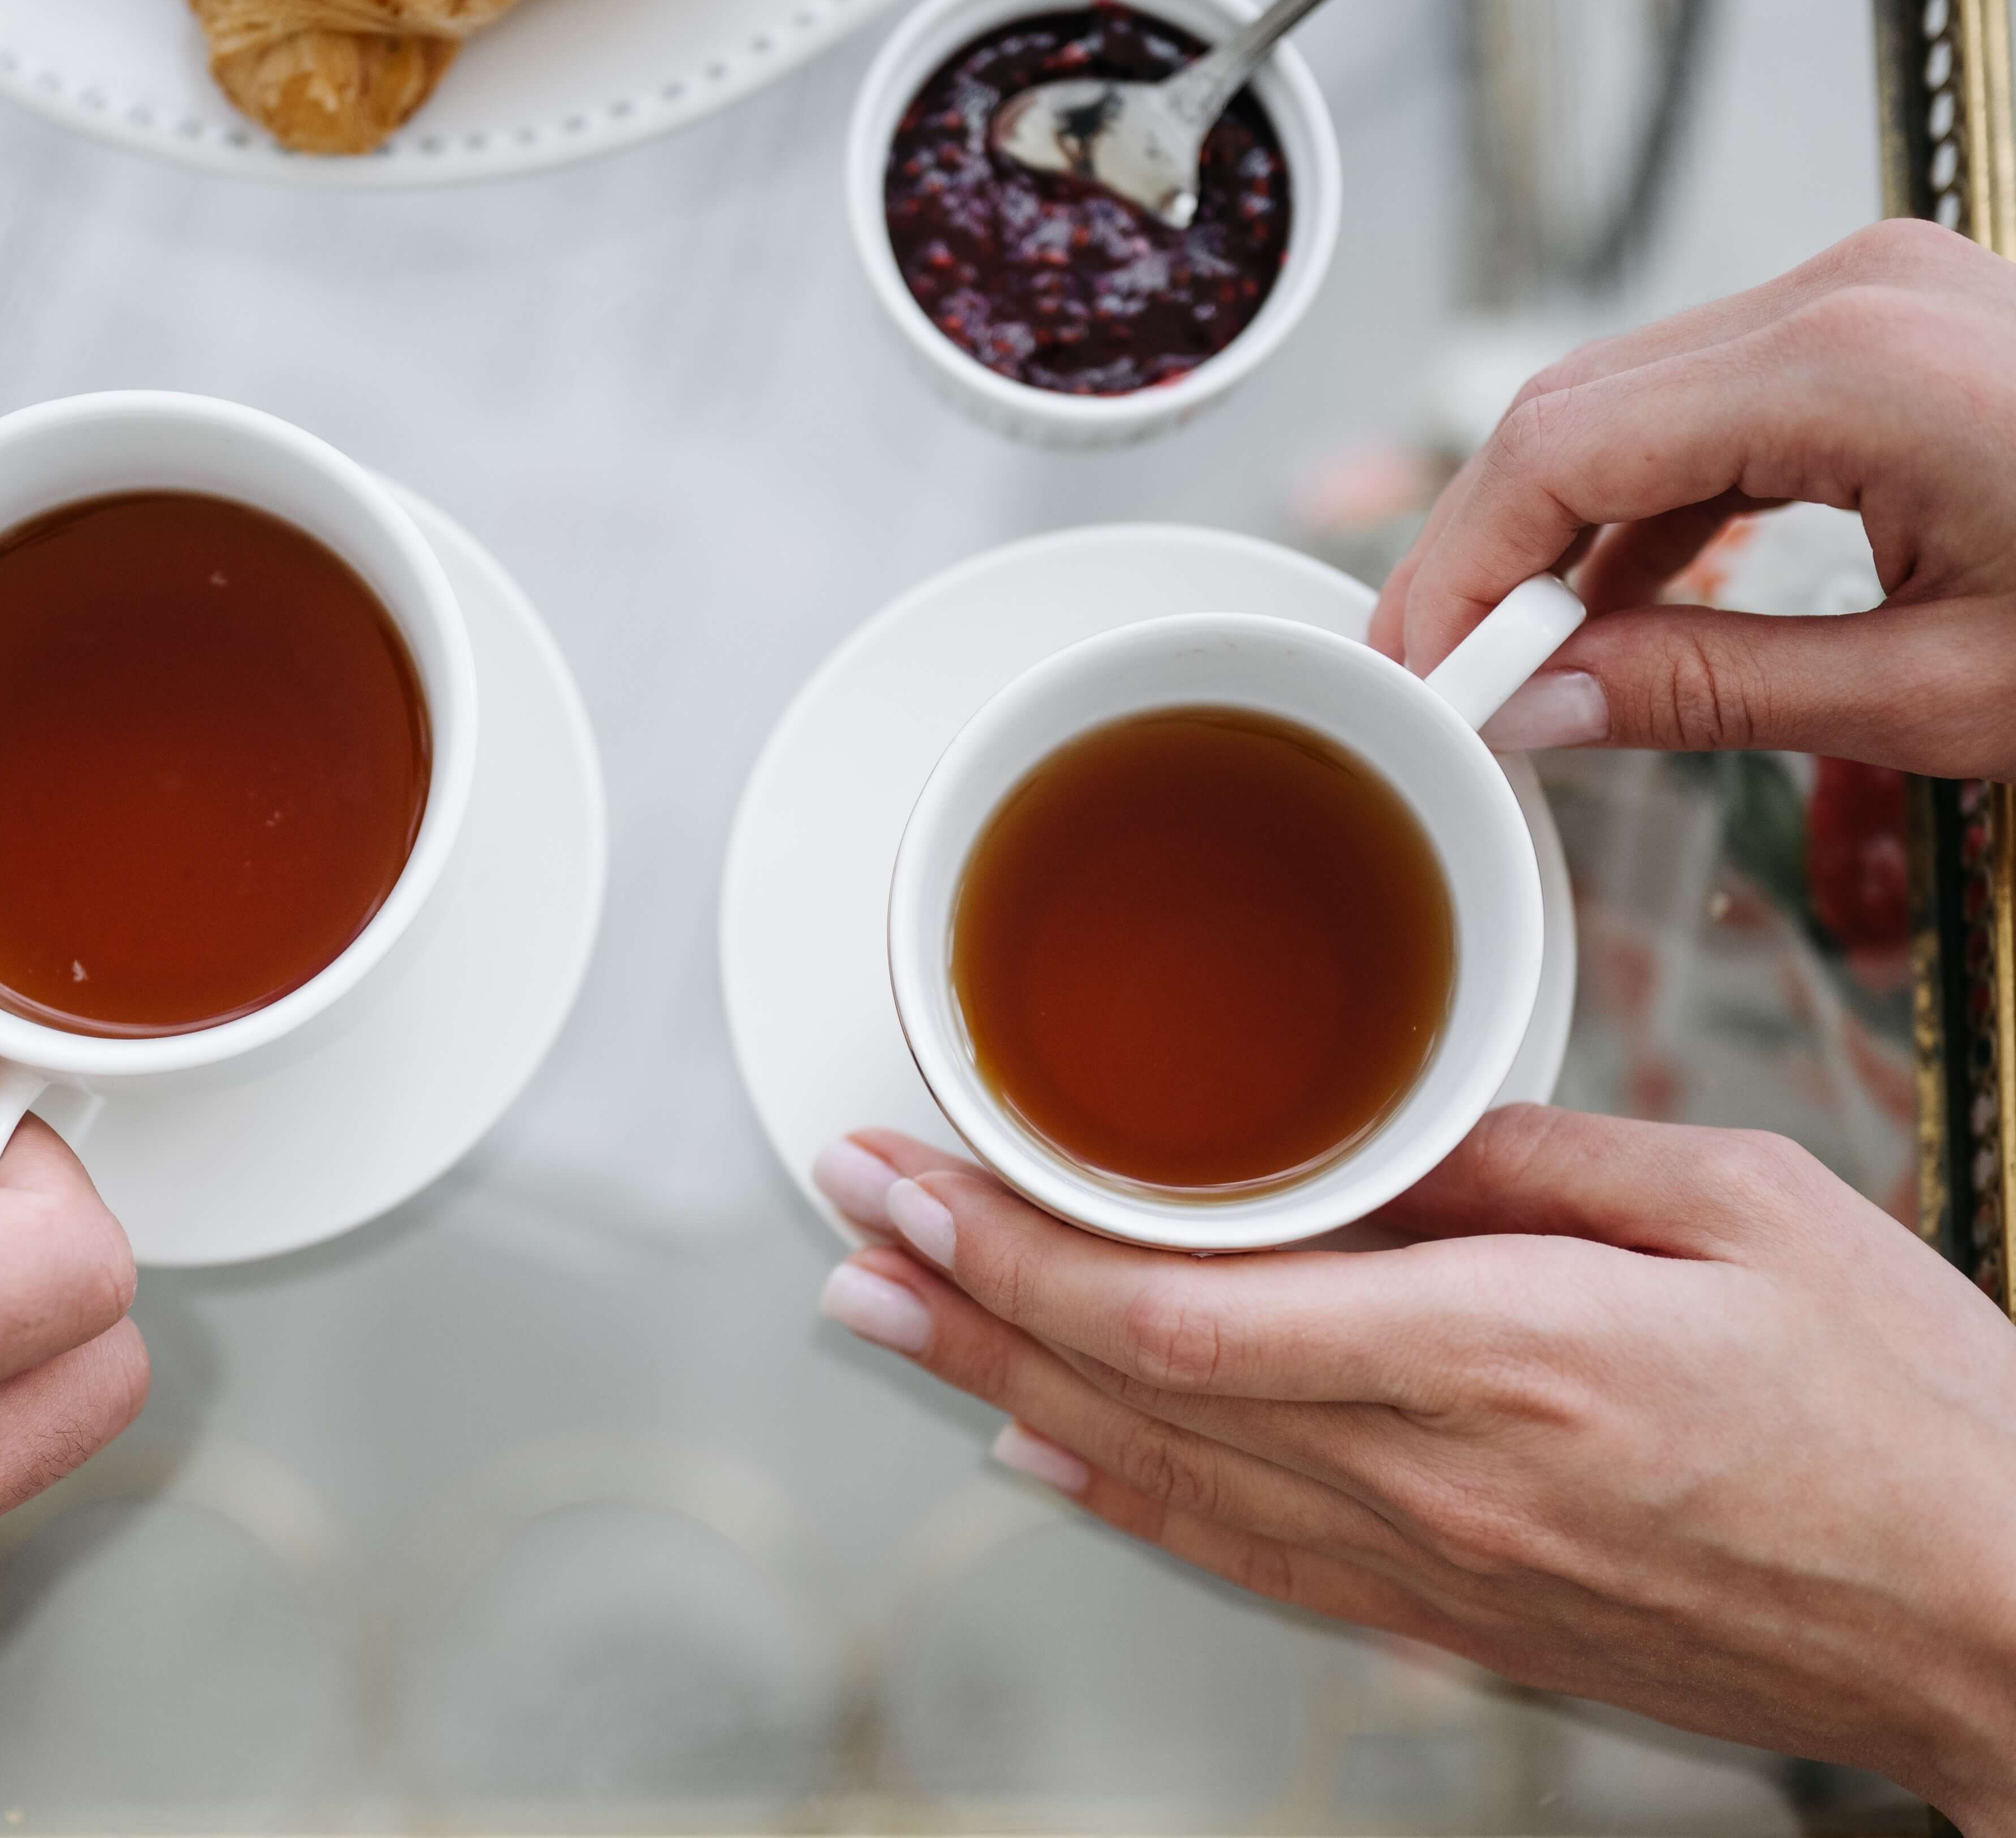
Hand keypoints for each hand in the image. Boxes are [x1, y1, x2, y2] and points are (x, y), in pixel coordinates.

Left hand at [812, 1110, 2015, 1831]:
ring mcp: (1436, 1569)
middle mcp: (1436, 1481)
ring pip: (1155, 1475)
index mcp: (1500, 1356)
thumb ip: (1520, 1159)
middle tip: (847, 1230)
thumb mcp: (1732, 1210)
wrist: (2005, 1619)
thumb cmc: (1907, 1411)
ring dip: (1002, 1392)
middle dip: (963, 1299)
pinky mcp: (1458, 1620)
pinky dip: (1120, 1499)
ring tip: (889, 1326)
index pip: (1177, 1305)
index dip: (1012, 1243)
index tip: (912, 1171)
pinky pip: (1242, 1556)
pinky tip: (1043, 1458)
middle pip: (1127, 1389)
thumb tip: (1367, 1127)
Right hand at [1374, 217, 2015, 778]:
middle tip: (1441, 675)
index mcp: (1854, 367)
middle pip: (1567, 415)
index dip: (1460, 573)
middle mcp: (1846, 297)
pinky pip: (1704, 405)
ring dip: (1549, 531)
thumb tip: (1541, 707)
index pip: (1557, 452)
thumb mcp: (1946, 688)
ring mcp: (1864, 298)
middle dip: (1480, 553)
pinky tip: (1610, 599)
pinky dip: (1637, 504)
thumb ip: (1720, 691)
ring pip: (1619, 406)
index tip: (1429, 679)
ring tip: (1515, 654)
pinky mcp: (1880, 327)